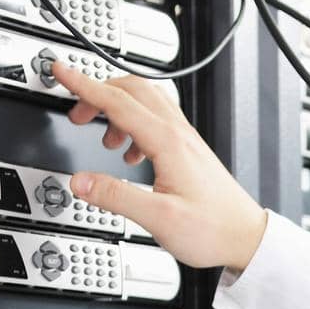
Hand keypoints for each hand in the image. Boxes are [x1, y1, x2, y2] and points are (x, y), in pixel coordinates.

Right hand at [51, 62, 267, 272]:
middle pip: (133, 90)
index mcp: (168, 143)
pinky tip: (130, 152)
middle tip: (77, 109)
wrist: (247, 237)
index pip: (118, 102)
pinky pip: (158, 121)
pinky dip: (136, 125)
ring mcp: (187, 140)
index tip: (62, 71)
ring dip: (118, 109)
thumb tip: (81, 181)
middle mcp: (179, 134)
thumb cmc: (214, 229)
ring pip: (148, 102)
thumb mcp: (158, 219)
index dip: (85, 85)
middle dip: (99, 92)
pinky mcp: (191, 150)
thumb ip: (116, 197)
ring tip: (102, 136)